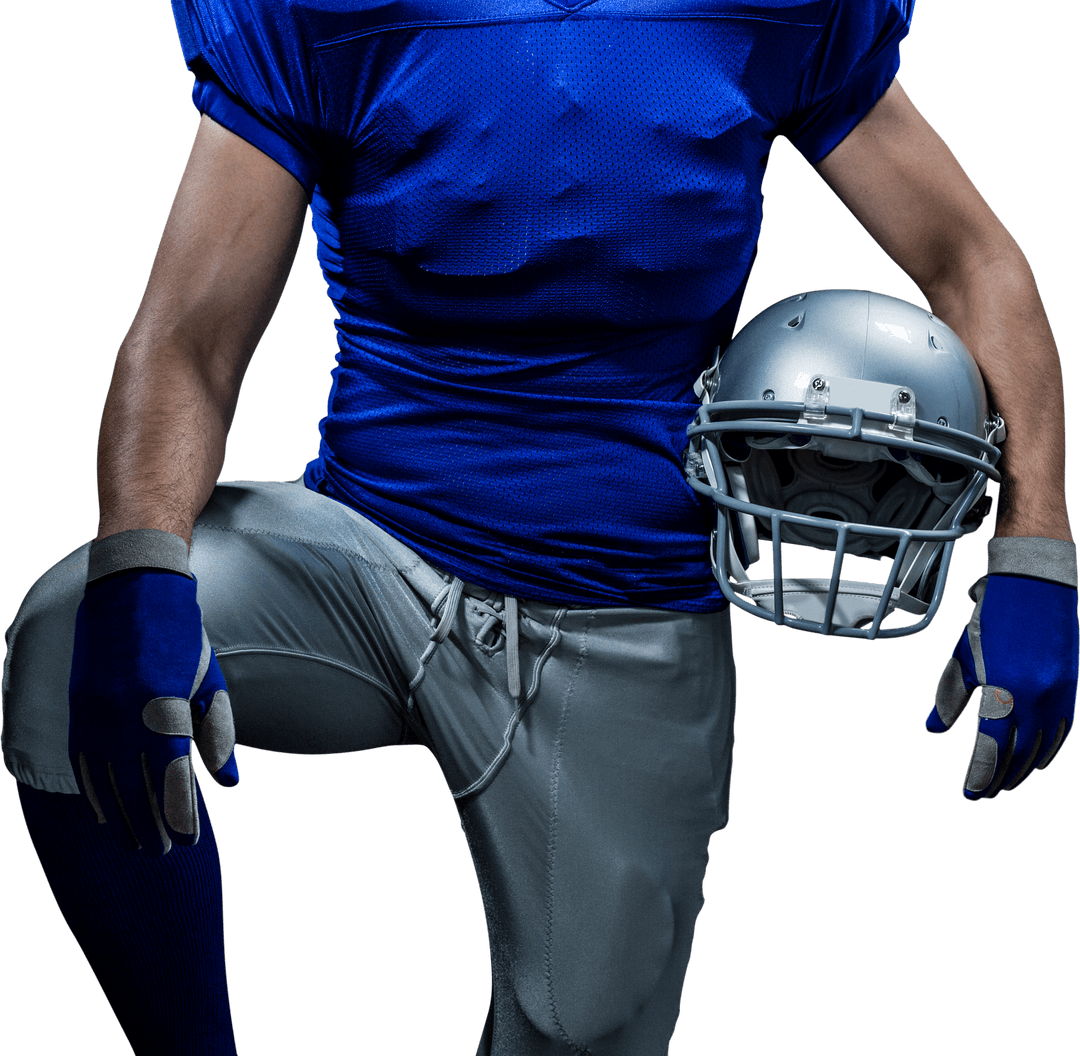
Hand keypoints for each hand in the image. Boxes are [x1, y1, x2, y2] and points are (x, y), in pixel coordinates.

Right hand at [68, 568, 239, 853]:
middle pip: (138, 786)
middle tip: (166, 853)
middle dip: (153, 824)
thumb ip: (219, 733)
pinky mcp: (79, 708)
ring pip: (108, 781)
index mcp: (165, 705)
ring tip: (139, 844)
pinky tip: (106, 815)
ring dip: (124, 817)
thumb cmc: (182, 637)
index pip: (172, 775)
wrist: (132, 591)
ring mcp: (96, 712)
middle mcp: (125, 713)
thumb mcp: (210, 681)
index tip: (190, 840)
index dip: (181, 813)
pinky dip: (95, 793)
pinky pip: (84, 762)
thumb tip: (230, 783)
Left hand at [927, 573, 1077, 798]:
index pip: (990, 747)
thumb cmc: (990, 619)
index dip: (979, 774)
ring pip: (1041, 747)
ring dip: (1021, 770)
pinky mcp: (1070, 688)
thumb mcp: (963, 656)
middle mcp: (1035, 697)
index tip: (969, 793)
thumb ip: (948, 697)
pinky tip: (1035, 763)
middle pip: (1016, 753)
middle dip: (998, 777)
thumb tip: (932, 729)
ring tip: (1003, 784)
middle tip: (982, 794)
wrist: (1034, 586)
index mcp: (1004, 689)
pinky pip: (1061, 730)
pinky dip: (1047, 750)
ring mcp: (1057, 694)